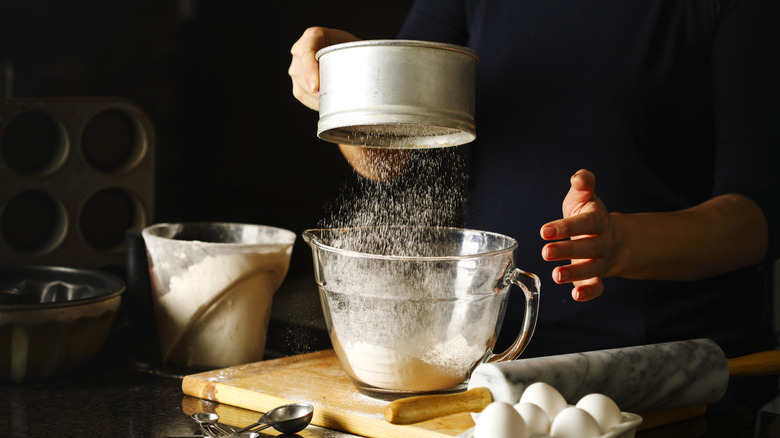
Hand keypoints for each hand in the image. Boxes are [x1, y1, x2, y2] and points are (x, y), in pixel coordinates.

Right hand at [289, 27, 359, 110]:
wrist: (347, 55)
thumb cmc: (354, 49)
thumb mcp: (358, 48)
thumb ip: (359, 57)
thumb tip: (372, 75)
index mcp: (313, 36)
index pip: (307, 53)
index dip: (310, 70)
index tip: (316, 87)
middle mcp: (300, 50)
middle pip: (304, 74)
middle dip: (321, 88)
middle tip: (342, 97)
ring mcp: (295, 67)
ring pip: (304, 87)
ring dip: (320, 96)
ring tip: (340, 97)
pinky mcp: (297, 84)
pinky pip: (304, 96)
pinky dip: (317, 102)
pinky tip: (331, 100)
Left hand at [540, 169, 621, 301]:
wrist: (612, 236)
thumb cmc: (589, 215)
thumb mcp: (584, 198)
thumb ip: (583, 186)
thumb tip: (579, 177)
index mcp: (598, 220)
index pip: (585, 223)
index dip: (566, 227)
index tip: (545, 230)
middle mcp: (602, 242)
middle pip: (589, 247)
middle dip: (568, 251)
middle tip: (546, 252)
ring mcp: (601, 261)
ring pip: (592, 269)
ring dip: (575, 273)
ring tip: (556, 275)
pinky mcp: (597, 277)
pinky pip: (598, 287)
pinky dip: (589, 292)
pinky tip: (575, 295)